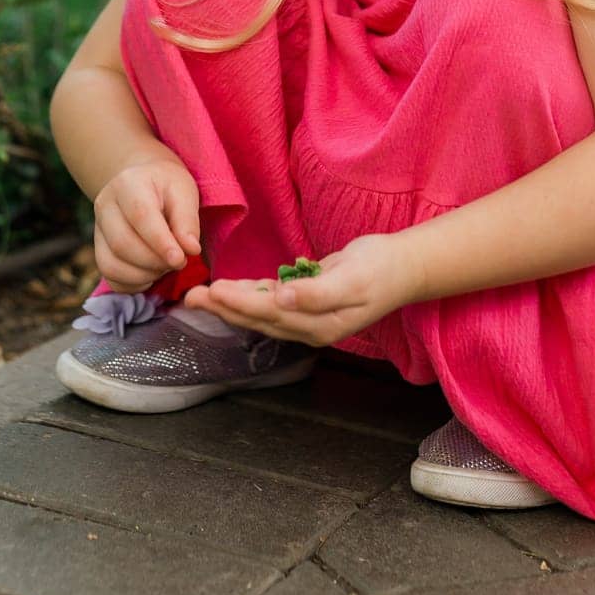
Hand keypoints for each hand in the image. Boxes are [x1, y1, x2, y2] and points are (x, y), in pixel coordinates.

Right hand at [93, 156, 201, 292]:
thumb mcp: (184, 192)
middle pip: (122, 244)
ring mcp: (98, 230)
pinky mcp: (99, 249)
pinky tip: (152, 274)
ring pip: (111, 265)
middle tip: (179, 261)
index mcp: (128, 183)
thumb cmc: (167, 187)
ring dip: (144, 275)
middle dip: (154, 261)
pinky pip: (110, 277)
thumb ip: (188, 221)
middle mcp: (105, 206)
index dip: (160, 242)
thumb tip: (191, 249)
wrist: (145, 182)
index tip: (180, 259)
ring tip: (166, 266)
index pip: (140, 216)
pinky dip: (133, 283)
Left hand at [182, 231, 426, 348]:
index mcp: (317, 325)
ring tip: (202, 295)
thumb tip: (281, 299)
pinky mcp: (308, 303)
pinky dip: (250, 295)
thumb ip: (315, 293)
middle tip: (190, 297)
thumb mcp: (351, 279)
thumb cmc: (380, 270)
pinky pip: (272, 303)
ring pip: (260, 312)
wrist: (403, 267)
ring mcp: (307, 317)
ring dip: (231, 303)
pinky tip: (233, 289)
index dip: (238, 304)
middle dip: (223, 308)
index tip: (214, 291)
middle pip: (256, 319)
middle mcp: (308, 327)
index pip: (268, 315)